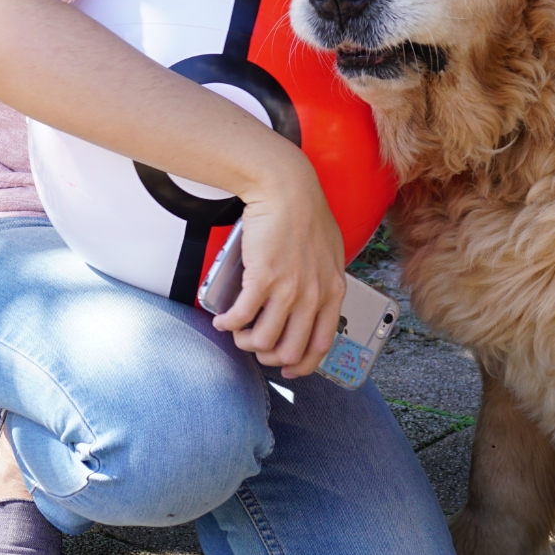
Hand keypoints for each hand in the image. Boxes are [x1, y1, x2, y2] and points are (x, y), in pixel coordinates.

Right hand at [212, 152, 345, 378]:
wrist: (286, 187)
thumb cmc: (305, 212)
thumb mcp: (330, 252)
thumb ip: (324, 280)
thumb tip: (313, 301)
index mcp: (333, 291)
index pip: (321, 345)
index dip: (301, 364)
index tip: (287, 367)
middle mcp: (313, 295)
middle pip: (289, 351)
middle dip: (267, 357)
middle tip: (255, 346)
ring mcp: (288, 289)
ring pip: (263, 341)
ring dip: (245, 342)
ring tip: (236, 331)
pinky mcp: (262, 278)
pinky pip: (241, 317)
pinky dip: (228, 324)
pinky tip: (221, 320)